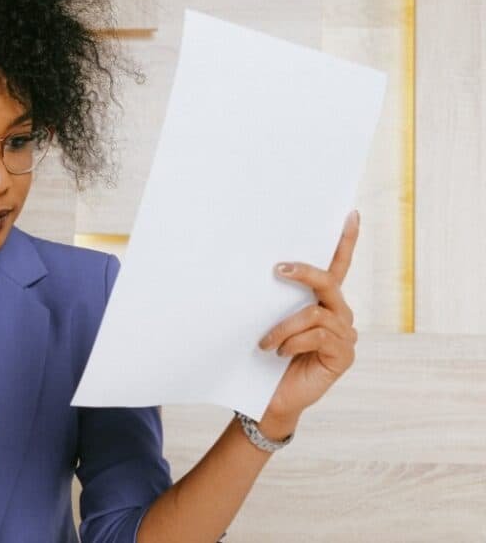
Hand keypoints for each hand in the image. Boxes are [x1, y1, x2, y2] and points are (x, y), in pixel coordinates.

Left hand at [257, 210, 360, 421]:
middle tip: (279, 268)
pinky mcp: (343, 355)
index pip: (337, 267)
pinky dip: (293, 342)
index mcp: (322, 302)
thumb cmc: (265, 358)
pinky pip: (318, 335)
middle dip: (304, 272)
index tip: (350, 214)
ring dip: (284, 326)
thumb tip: (262, 268)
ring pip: (316, 313)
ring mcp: (344, 335)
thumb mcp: (268, 322)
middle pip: (329, 282)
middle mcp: (338, 314)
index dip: (346, 242)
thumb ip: (275, 300)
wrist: (268, 398)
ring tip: (265, 342)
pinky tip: (278, 353)